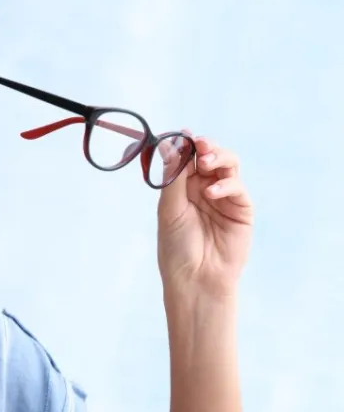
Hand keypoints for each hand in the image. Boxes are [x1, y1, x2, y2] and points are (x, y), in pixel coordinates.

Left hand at [156, 135, 253, 300]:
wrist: (194, 279)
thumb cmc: (176, 247)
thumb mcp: (169, 209)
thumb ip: (173, 178)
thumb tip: (171, 145)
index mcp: (183, 187)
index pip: (188, 158)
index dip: (186, 144)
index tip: (183, 133)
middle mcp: (204, 189)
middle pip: (210, 156)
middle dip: (206, 146)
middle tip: (199, 143)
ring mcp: (224, 198)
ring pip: (228, 166)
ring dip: (218, 157)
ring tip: (206, 161)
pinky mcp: (242, 210)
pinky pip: (237, 188)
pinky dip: (225, 185)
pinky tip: (211, 192)